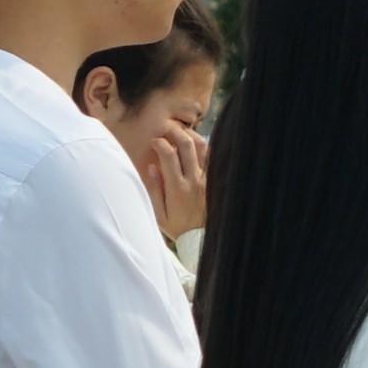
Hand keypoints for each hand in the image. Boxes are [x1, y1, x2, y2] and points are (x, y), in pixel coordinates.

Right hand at [129, 115, 210, 242]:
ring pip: (204, 148)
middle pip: (187, 145)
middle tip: (168, 128)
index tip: (154, 141)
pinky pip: (213, 158)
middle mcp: (194, 180)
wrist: (199, 239)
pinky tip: (197, 146)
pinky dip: (205, 148)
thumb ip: (154, 189)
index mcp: (177, 187)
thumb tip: (152, 166)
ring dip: (192, 136)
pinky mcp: (215, 181)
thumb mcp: (158, 213)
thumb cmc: (176, 227)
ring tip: (182, 134)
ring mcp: (207, 180)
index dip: (159, 142)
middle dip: (175, 132)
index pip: (168, 155)